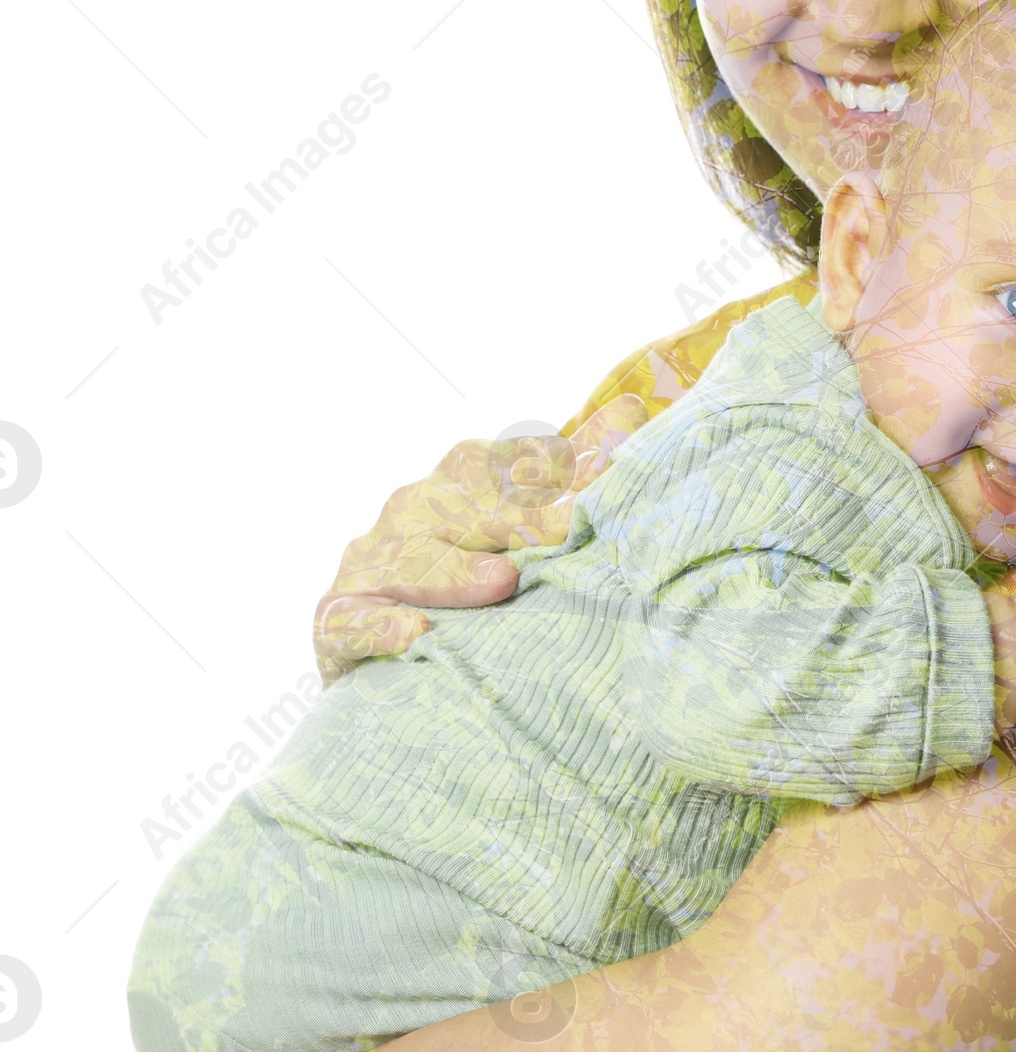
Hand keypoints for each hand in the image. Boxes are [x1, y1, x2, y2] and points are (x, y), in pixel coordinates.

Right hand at [312, 395, 647, 684]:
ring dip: (453, 571)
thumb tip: (635, 409)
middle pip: (459, 507)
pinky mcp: (337, 616)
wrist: (395, 649)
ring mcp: (371, 561)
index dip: (545, 470)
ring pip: (407, 557)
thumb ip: (575, 468)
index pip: (500, 464)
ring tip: (499, 583)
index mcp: (458, 480)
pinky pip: (349, 618)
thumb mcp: (526, 516)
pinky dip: (376, 626)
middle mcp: (412, 510)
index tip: (594, 482)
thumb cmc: (475, 569)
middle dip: (512, 519)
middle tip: (563, 530)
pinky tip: (413, 635)